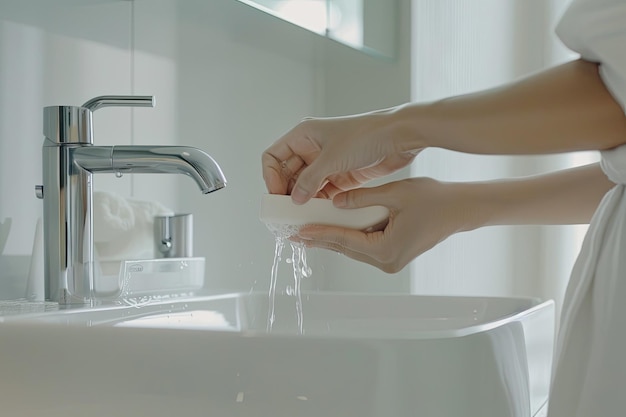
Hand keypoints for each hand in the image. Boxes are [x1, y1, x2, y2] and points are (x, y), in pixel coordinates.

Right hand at [262, 110, 419, 203]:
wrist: (399, 138)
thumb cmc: (366, 136)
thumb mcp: (332, 159)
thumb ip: (309, 181)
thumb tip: (295, 199)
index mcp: (303, 135)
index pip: (274, 156)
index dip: (270, 176)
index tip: (277, 195)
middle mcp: (312, 148)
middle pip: (287, 174)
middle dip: (286, 192)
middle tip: (286, 212)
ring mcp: (327, 162)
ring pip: (305, 185)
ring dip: (303, 200)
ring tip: (302, 217)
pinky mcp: (341, 175)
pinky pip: (322, 192)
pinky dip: (319, 203)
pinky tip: (319, 214)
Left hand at [295, 178, 480, 272]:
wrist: (460, 210)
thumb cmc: (435, 200)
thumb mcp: (395, 194)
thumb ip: (362, 199)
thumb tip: (335, 203)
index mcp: (386, 249)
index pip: (344, 240)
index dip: (319, 233)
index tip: (299, 231)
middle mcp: (387, 261)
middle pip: (345, 248)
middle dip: (320, 239)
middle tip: (293, 234)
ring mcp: (391, 261)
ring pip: (353, 249)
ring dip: (332, 239)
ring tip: (307, 232)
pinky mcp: (393, 255)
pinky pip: (364, 246)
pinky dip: (348, 237)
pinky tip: (332, 230)